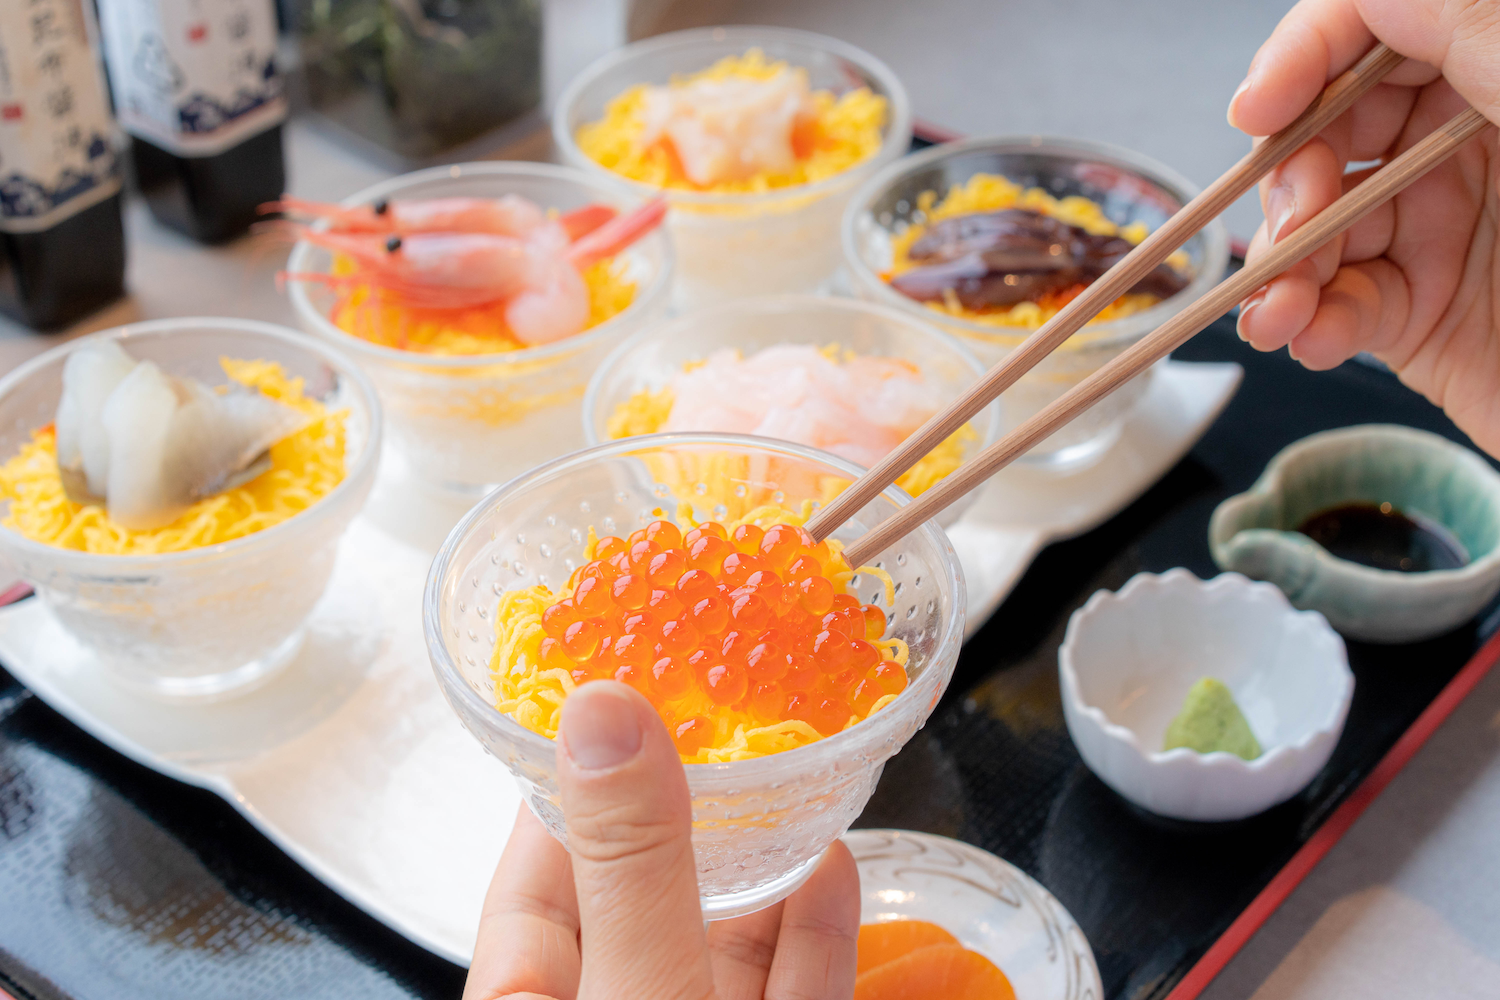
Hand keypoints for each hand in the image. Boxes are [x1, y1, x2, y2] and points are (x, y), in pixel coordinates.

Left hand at [464, 681, 859, 999]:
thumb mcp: (639, 988)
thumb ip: (631, 862)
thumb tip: (604, 710)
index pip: (529, 884)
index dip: (569, 787)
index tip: (609, 703)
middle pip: (636, 902)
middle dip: (681, 812)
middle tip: (713, 715)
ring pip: (722, 945)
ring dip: (760, 861)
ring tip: (783, 770)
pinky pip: (790, 993)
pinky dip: (814, 932)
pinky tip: (833, 863)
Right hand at [1230, 0, 1499, 456]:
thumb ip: (1475, 28)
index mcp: (1499, 73)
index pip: (1374, 30)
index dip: (1303, 58)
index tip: (1260, 106)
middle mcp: (1463, 145)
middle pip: (1326, 132)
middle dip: (1289, 179)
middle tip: (1293, 224)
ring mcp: (1437, 232)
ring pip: (1316, 226)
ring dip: (1280, 268)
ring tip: (1278, 312)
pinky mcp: (1418, 317)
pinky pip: (1336, 306)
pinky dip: (1308, 322)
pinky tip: (1309, 334)